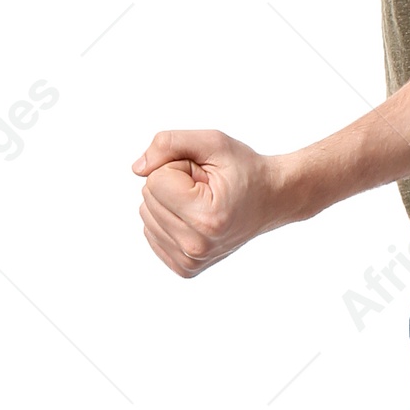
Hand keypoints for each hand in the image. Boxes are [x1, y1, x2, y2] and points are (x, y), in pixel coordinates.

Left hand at [132, 126, 287, 278]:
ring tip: (203, 202)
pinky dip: (168, 218)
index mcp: (206, 218)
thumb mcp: (213, 142)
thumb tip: (137, 168)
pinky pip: (150, 231)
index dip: (179, 167)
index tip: (207, 176)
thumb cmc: (245, 169)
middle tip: (207, 188)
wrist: (272, 200)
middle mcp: (196, 246)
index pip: (154, 180)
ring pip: (146, 213)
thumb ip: (169, 143)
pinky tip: (195, 218)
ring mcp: (190, 261)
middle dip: (173, 183)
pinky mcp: (184, 267)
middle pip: (148, 197)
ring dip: (170, 201)